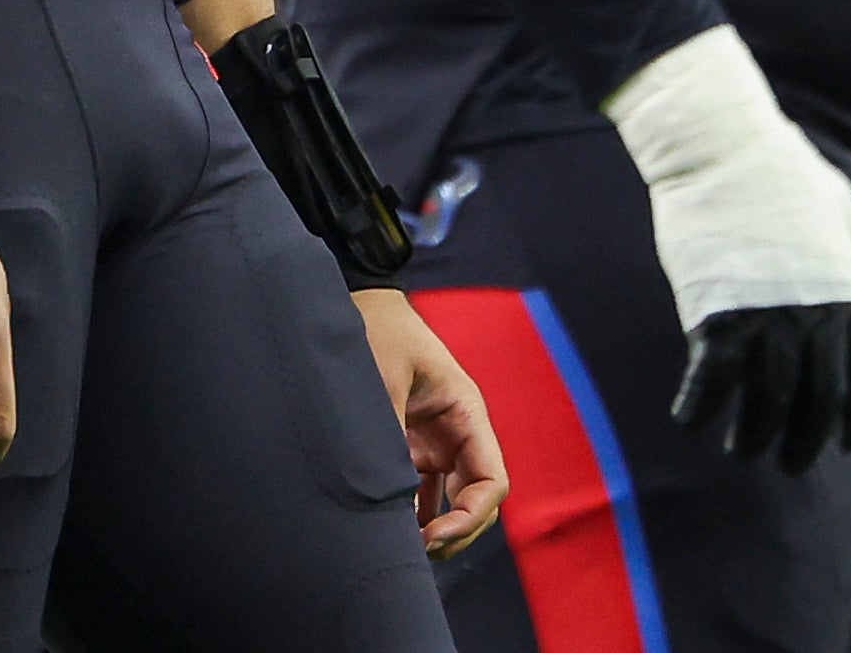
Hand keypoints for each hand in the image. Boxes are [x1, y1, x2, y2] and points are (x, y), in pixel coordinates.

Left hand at [354, 288, 506, 555]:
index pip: (492, 481)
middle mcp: (458, 430)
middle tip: (415, 553)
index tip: (433, 536)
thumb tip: (382, 490)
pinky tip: (391, 529)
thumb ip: (385, 431)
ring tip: (402, 548)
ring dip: (435, 526)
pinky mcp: (412, 441)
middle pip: (476, 498)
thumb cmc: (377, 329)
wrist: (358, 297)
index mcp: (466, 412)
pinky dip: (413, 511)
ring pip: (450, 498)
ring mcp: (436, 438)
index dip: (470, 517)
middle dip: (454, 531)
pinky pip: (423, 488)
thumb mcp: (381, 378)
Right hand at [604, 28, 850, 472]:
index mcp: (847, 295)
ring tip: (742, 450)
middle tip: (789, 464)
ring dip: (756, 435)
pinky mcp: (719, 316)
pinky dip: (700, 407)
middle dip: (806, 441)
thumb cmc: (777, 168)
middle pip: (818, 401)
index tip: (843, 442)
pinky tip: (689, 420)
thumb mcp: (838, 207)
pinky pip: (712, 382)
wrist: (723, 147)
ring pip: (768, 403)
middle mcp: (816, 318)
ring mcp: (769, 320)